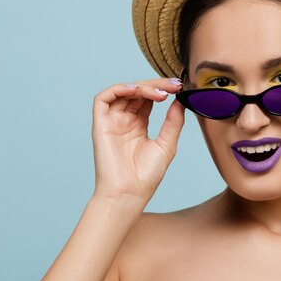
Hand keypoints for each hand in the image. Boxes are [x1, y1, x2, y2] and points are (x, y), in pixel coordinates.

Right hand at [90, 78, 184, 203]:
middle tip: (173, 86)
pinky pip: (102, 100)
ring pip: (123, 92)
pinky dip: (117, 89)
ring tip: (159, 93)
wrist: (129, 194)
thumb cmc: (146, 176)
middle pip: (137, 92)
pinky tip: (135, 90)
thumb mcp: (167, 145)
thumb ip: (173, 122)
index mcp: (139, 125)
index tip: (179, 87)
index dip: (162, 89)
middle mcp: (124, 121)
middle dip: (156, 85)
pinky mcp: (100, 125)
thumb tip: (180, 101)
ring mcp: (112, 122)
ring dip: (141, 87)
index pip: (149, 99)